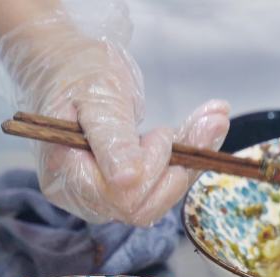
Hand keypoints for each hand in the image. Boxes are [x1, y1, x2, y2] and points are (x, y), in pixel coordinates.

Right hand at [0, 12, 229, 223]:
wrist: (70, 66)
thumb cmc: (78, 74)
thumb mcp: (97, 96)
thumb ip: (112, 138)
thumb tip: (127, 180)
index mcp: (66, 174)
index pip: (122, 195)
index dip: (151, 169)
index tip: (160, 132)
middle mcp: (81, 195)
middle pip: (143, 207)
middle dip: (178, 168)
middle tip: (195, 124)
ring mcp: (102, 196)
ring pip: (159, 199)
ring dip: (191, 161)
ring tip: (212, 119)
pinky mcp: (124, 189)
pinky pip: (162, 187)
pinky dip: (188, 159)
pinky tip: (206, 126)